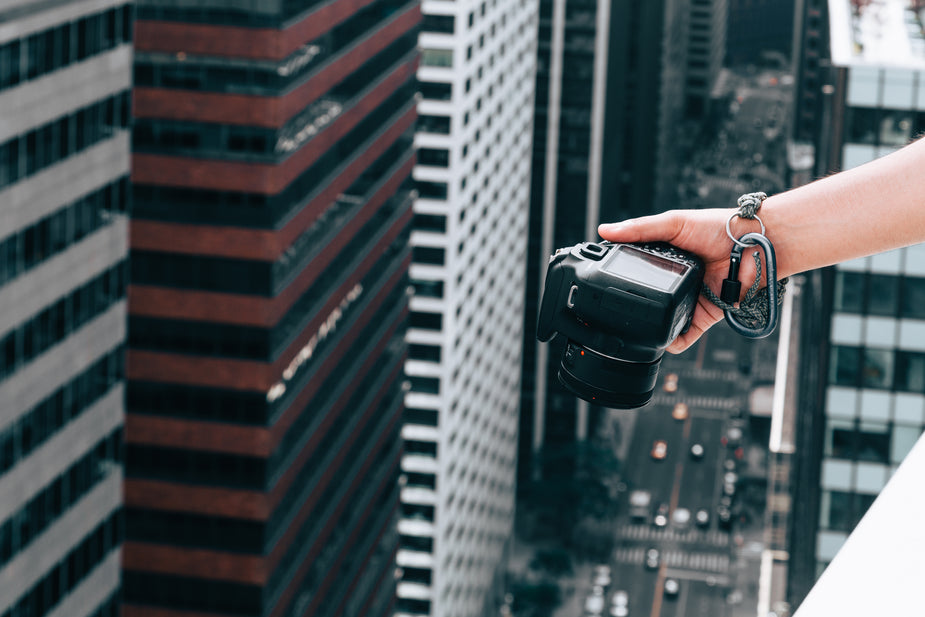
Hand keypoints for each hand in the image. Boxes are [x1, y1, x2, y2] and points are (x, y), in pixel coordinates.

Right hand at [598, 208, 757, 352]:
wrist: (757, 246)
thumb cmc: (721, 227)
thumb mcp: (674, 223)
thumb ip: (639, 229)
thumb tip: (606, 230)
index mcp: (666, 257)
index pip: (637, 268)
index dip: (621, 275)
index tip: (603, 281)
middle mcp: (676, 279)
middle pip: (649, 296)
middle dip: (636, 304)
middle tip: (618, 307)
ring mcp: (689, 298)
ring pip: (665, 318)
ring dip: (654, 325)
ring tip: (638, 326)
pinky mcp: (705, 315)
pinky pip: (686, 335)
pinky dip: (674, 341)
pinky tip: (664, 341)